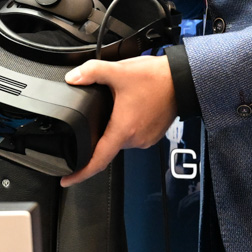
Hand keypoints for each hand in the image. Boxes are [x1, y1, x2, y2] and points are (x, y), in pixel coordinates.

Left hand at [59, 55, 176, 185]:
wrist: (184, 79)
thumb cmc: (158, 79)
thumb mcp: (119, 71)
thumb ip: (92, 72)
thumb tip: (73, 78)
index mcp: (123, 131)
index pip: (97, 161)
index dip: (80, 173)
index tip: (67, 179)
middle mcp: (135, 140)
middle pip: (107, 144)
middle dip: (100, 129)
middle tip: (103, 108)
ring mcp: (146, 139)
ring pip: (121, 137)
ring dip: (115, 125)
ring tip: (118, 104)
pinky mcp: (153, 135)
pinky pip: (133, 134)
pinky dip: (127, 124)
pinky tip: (129, 107)